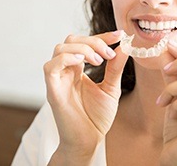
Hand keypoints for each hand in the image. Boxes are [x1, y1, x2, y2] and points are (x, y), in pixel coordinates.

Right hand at [44, 30, 127, 162]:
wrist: (90, 140)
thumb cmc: (97, 116)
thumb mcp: (111, 87)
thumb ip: (115, 67)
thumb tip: (124, 46)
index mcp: (78, 68)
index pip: (86, 43)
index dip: (102, 36)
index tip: (120, 35)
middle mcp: (66, 70)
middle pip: (71, 40)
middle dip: (93, 41)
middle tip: (109, 53)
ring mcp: (58, 79)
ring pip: (60, 48)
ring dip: (83, 49)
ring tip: (99, 61)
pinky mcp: (52, 90)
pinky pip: (51, 66)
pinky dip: (67, 58)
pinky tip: (83, 63)